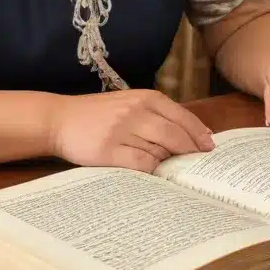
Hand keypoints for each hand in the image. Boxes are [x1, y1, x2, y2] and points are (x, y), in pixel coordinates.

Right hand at [48, 89, 214, 172]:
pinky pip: (141, 164)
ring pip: (159, 151)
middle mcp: (135, 111)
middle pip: (175, 135)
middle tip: (198, 164)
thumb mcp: (128, 103)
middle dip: (190, 152)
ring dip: (169, 162)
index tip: (209, 147)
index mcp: (144, 97)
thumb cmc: (98, 114)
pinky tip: (151, 172)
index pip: (181, 116)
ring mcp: (121, 130)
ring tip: (171, 169)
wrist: (60, 119)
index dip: (199, 134)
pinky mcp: (108, 150)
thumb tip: (192, 135)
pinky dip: (151, 170)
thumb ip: (156, 114)